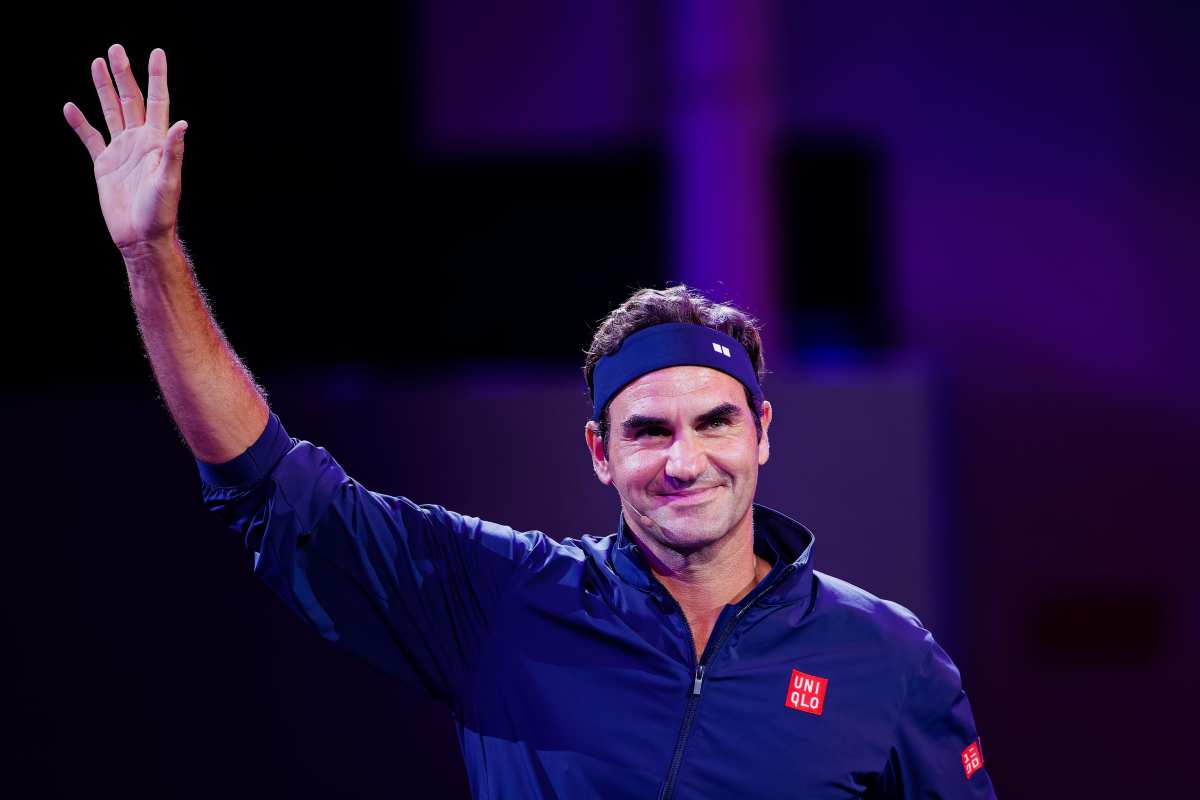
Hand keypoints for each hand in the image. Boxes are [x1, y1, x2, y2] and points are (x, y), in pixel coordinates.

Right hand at [64, 45, 187, 254]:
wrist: (140, 236)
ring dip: (104, 89)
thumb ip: (173, 152)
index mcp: (157, 142)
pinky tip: (70, 107)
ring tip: (97, 63)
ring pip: (111, 112)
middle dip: (124, 74)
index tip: (156, 53)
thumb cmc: (159, 212)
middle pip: (131, 100)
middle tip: (115, 49)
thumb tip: (182, 124)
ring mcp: (121, 151)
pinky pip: (90, 138)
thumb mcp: (169, 181)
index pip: (158, 101)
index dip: (157, 77)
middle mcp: (139, 141)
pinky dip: (80, 123)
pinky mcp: (105, 164)